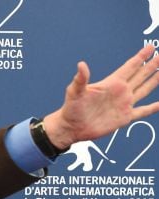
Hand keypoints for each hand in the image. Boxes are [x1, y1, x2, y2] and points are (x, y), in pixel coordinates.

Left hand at [44, 45, 158, 149]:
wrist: (71, 128)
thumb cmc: (71, 109)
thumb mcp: (74, 92)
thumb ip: (81, 79)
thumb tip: (81, 65)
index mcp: (111, 83)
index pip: (130, 67)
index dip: (140, 57)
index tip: (150, 47)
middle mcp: (120, 92)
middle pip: (140, 75)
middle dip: (152, 65)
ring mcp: (124, 104)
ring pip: (144, 89)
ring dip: (155, 80)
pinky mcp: (125, 117)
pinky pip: (143, 111)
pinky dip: (153, 108)